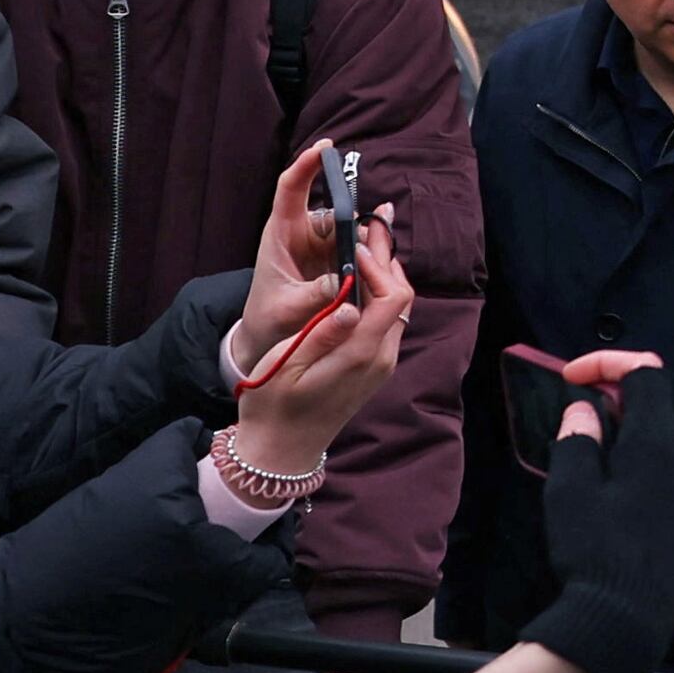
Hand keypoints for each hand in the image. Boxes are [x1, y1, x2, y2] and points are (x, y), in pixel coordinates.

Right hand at [226, 214, 411, 478]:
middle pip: (401, 297)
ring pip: (396, 308)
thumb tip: (350, 303)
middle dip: (386, 258)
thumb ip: (320, 333)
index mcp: (362, 354)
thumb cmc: (273, 408)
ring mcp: (380, 364)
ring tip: (366, 239)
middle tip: (372, 222)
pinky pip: (385, 321)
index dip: (379, 264)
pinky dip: (376, 293)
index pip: (393, 297)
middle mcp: (381, 357)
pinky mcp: (373, 367)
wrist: (280, 450)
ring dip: (383, 273)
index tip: (354, 242)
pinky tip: (357, 277)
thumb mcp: (285, 367)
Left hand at [237, 143, 363, 362]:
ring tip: (374, 264)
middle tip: (369, 240)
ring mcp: (324, 246)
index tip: (326, 148)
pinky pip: (361, 249)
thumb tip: (346, 280)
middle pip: (335, 211)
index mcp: (281, 234)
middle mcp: (305, 233)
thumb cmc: (268, 319)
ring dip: (367, 244)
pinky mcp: (339, 261)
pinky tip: (382, 266)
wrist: (269, 339)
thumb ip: (315, 294)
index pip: (291, 189)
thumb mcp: (286, 309)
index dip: (306, 165)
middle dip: (354, 222)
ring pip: (353, 230)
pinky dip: (372, 256)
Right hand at [520, 360, 673, 672]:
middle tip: (573, 409)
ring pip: (660, 435)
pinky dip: (635, 454)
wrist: (629, 621)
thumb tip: (586, 409)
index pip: (647, 375)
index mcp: (659, 445)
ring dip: (623, 427)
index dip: (609, 363)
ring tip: (582, 446)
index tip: (570, 377)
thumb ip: (578, 440)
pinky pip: (665, 464)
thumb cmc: (595, 550)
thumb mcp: (570, 491)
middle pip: (656, 403)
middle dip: (614, 394)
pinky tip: (605, 481)